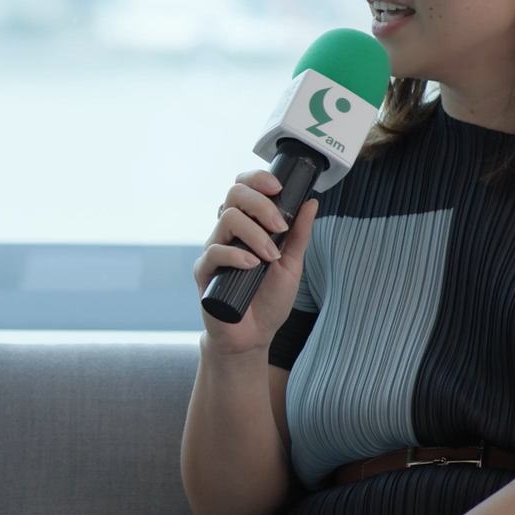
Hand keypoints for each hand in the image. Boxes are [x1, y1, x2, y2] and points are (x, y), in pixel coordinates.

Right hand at [193, 168, 317, 357]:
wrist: (253, 335)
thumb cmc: (269, 300)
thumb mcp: (292, 264)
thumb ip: (299, 234)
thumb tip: (310, 202)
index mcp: (247, 226)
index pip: (244, 187)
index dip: (257, 179)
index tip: (278, 188)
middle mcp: (228, 232)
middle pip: (234, 194)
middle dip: (260, 204)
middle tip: (279, 226)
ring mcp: (214, 249)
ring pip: (227, 219)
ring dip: (254, 234)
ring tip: (270, 256)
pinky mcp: (204, 271)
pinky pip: (214, 251)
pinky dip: (236, 255)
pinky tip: (252, 265)